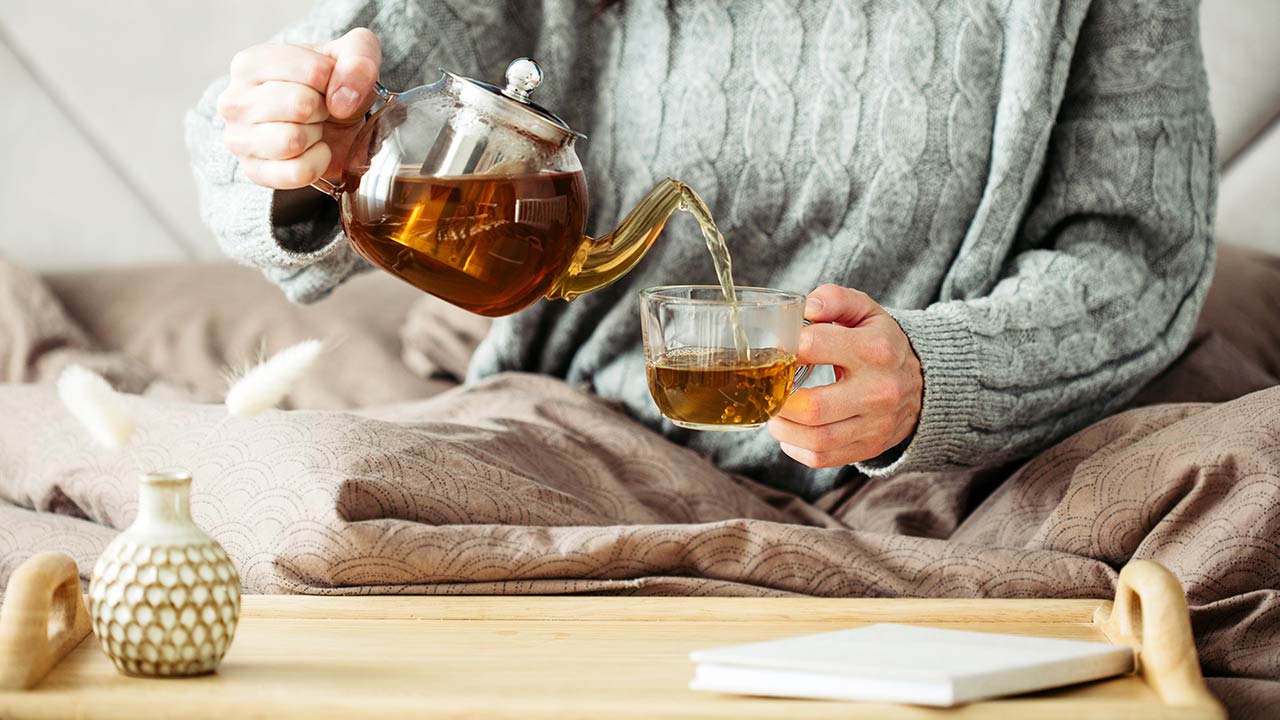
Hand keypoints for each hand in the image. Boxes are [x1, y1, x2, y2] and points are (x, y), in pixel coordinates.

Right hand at [216, 28, 381, 188]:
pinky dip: (317, 163)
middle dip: (322, 109)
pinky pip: (298, 172)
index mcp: (250, 63)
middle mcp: (235, 100)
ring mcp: (239, 139)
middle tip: (318, 109)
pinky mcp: (255, 172)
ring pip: (292, 141)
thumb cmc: (333, 87)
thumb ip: (359, 59)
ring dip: (316, 136)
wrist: (334, 126)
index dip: (334, 80)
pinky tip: (313, 150)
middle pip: (300, 106)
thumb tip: (342, 98)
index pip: (314, 72)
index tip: (325, 84)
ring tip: (312, 127)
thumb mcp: (353, 56)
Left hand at [768, 284, 923, 467]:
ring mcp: (876, 424)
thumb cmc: (881, 344)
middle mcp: (879, 390)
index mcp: (875, 349)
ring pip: (816, 439)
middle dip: (780, 400)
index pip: (815, 346)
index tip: (777, 351)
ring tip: (775, 412)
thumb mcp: (865, 312)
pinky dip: (796, 448)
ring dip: (783, 428)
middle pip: (813, 406)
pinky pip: (822, 458)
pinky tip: (791, 431)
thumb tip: (807, 308)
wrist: (922, 385)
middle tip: (769, 390)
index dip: (785, 348)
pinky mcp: (869, 447)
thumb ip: (835, 300)